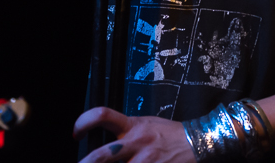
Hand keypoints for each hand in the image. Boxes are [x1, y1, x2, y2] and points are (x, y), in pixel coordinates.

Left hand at [74, 107, 194, 162]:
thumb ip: (126, 132)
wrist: (198, 141)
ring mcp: (145, 161)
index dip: (83, 122)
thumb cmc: (170, 134)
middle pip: (101, 156)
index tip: (77, 134)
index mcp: (132, 126)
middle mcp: (136, 143)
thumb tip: (106, 142)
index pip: (102, 116)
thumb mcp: (146, 124)